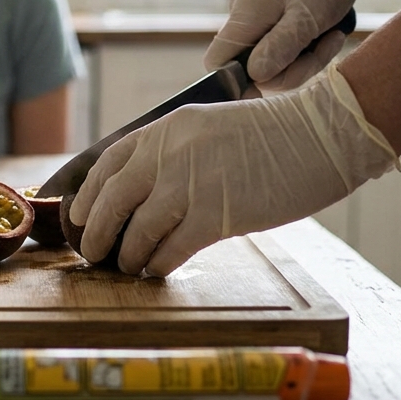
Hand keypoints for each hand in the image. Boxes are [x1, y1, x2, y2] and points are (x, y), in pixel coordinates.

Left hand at [70, 65, 400, 276]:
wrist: (320, 135)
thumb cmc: (273, 136)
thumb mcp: (210, 130)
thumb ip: (175, 155)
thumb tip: (143, 193)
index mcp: (167, 128)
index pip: (108, 162)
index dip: (88, 195)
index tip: (79, 215)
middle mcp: (170, 153)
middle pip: (113, 200)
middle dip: (97, 232)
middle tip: (93, 252)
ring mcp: (191, 184)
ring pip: (138, 231)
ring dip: (128, 255)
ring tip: (128, 267)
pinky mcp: (216, 215)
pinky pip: (171, 249)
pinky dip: (158, 264)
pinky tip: (157, 271)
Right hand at [204, 0, 394, 91]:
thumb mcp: (309, 14)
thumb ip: (280, 46)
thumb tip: (254, 76)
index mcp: (245, 13)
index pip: (217, 61)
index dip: (237, 81)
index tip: (274, 84)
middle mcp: (244, 15)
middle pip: (252, 67)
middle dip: (291, 69)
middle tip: (325, 49)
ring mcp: (259, 16)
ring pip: (273, 60)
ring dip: (306, 58)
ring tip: (332, 36)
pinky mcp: (275, 16)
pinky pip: (284, 46)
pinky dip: (308, 47)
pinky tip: (328, 32)